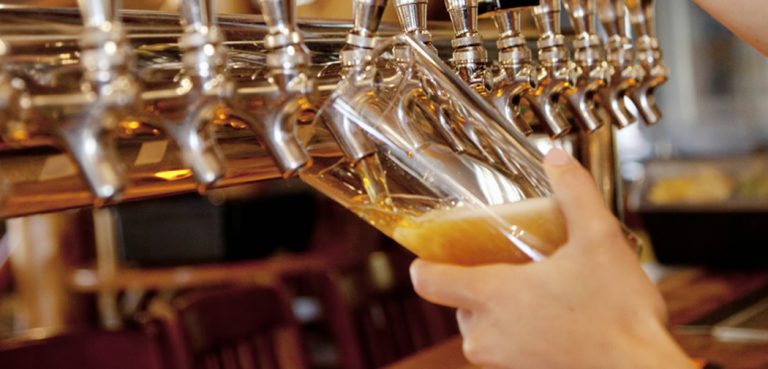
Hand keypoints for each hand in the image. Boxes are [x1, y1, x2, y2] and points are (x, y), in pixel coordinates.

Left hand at [410, 148, 695, 368]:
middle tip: (512, 261)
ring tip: (539, 287)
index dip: (424, 263)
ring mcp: (503, 360)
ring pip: (482, 325)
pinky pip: (504, 346)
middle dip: (480, 279)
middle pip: (457, 300)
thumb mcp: (599, 240)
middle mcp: (486, 334)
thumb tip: (556, 158)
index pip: (428, 281)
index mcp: (493, 297)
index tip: (432, 250)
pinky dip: (519, 329)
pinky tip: (554, 314)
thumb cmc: (619, 318)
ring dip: (502, 306)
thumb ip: (574, 194)